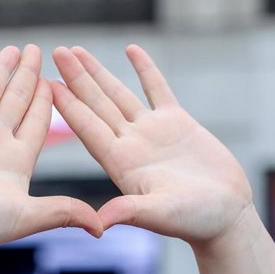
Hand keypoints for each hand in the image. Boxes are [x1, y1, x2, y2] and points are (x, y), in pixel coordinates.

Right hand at [0, 45, 101, 264]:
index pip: (37, 121)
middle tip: (37, 51)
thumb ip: (63, 212)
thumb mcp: (27, 216)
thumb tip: (102, 229)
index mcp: (16, 158)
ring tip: (12, 50)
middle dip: (28, 75)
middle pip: (16, 99)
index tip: (57, 81)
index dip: (47, 100)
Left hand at [51, 45, 251, 246]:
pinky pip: (156, 89)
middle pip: (97, 105)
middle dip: (77, 78)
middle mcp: (131, 144)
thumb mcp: (161, 214)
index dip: (69, 105)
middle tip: (56, 52)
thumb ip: (130, 211)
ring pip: (119, 94)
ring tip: (77, 52)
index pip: (89, 128)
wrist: (226, 216)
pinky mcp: (178, 122)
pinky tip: (131, 50)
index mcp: (121, 163)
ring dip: (98, 72)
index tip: (48, 83)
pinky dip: (144, 69)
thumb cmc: (195, 220)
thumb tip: (98, 223)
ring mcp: (152, 131)